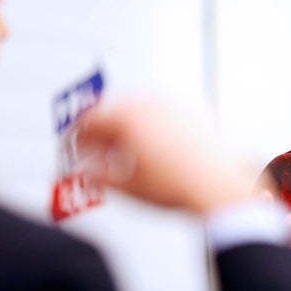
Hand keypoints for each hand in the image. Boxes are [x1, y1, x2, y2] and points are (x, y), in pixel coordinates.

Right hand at [75, 99, 251, 213]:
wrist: (216, 185)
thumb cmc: (175, 185)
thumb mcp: (127, 186)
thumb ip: (98, 175)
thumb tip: (86, 170)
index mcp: (128, 118)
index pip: (90, 119)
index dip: (77, 136)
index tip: (74, 147)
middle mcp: (149, 104)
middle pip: (113, 110)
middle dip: (101, 130)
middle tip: (95, 150)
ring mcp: (171, 105)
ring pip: (137, 108)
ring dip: (124, 126)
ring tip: (122, 151)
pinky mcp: (190, 111)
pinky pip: (159, 113)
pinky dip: (148, 125)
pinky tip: (149, 146)